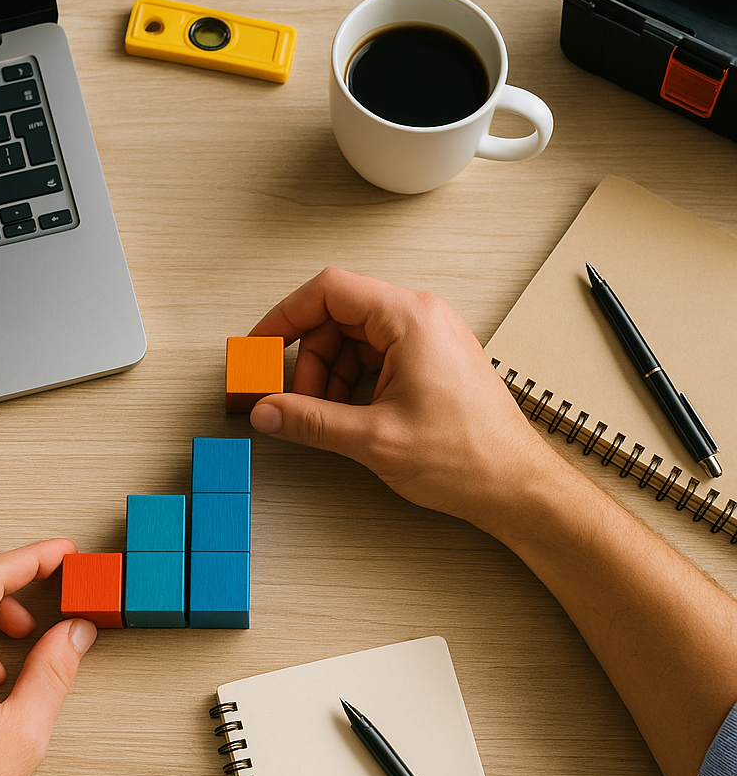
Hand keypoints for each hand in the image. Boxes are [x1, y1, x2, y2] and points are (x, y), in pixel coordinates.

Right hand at [248, 267, 558, 534]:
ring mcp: (427, 339)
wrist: (514, 485)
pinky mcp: (429, 362)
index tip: (261, 344)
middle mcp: (421, 318)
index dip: (286, 315)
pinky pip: (374, 358)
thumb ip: (310, 421)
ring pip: (353, 340)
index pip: (330, 290)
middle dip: (308, 358)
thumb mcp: (374, 438)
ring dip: (328, 375)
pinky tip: (346, 416)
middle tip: (292, 399)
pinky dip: (350, 383)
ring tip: (323, 416)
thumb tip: (267, 410)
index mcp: (410, 318)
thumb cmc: (468, 456)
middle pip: (338, 317)